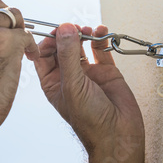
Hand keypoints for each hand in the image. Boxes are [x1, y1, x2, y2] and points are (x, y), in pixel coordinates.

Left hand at [34, 23, 144, 162]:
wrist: (118, 135)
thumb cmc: (90, 120)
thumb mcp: (73, 85)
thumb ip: (69, 55)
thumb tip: (65, 29)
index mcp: (53, 82)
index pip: (43, 55)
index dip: (47, 40)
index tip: (56, 30)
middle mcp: (69, 76)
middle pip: (63, 46)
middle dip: (67, 33)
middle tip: (73, 27)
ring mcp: (87, 72)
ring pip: (81, 45)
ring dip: (84, 34)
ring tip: (88, 30)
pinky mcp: (106, 71)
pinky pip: (101, 49)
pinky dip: (101, 38)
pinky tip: (102, 32)